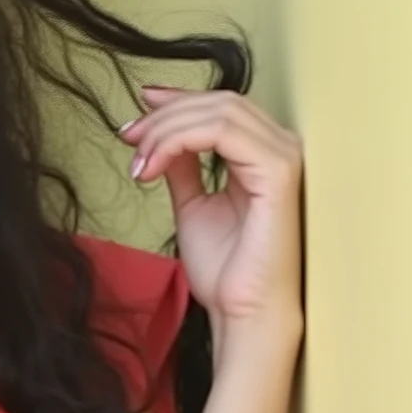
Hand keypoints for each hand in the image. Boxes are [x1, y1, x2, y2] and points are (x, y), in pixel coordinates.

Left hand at [118, 86, 302, 341]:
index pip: (220, 107)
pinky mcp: (278, 173)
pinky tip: (152, 168)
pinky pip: (223, 133)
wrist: (241, 310)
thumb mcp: (191, 205)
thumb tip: (159, 136)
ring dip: (166, 130)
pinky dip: (178, 141)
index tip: (134, 120)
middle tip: (128, 138)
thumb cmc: (224, 268)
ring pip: (218, 112)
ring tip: (138, 163)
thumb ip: (182, 167)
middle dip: (164, 116)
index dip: (175, 102)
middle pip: (218, 102)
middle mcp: (280, 148)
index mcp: (262, 154)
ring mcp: (283, 157)